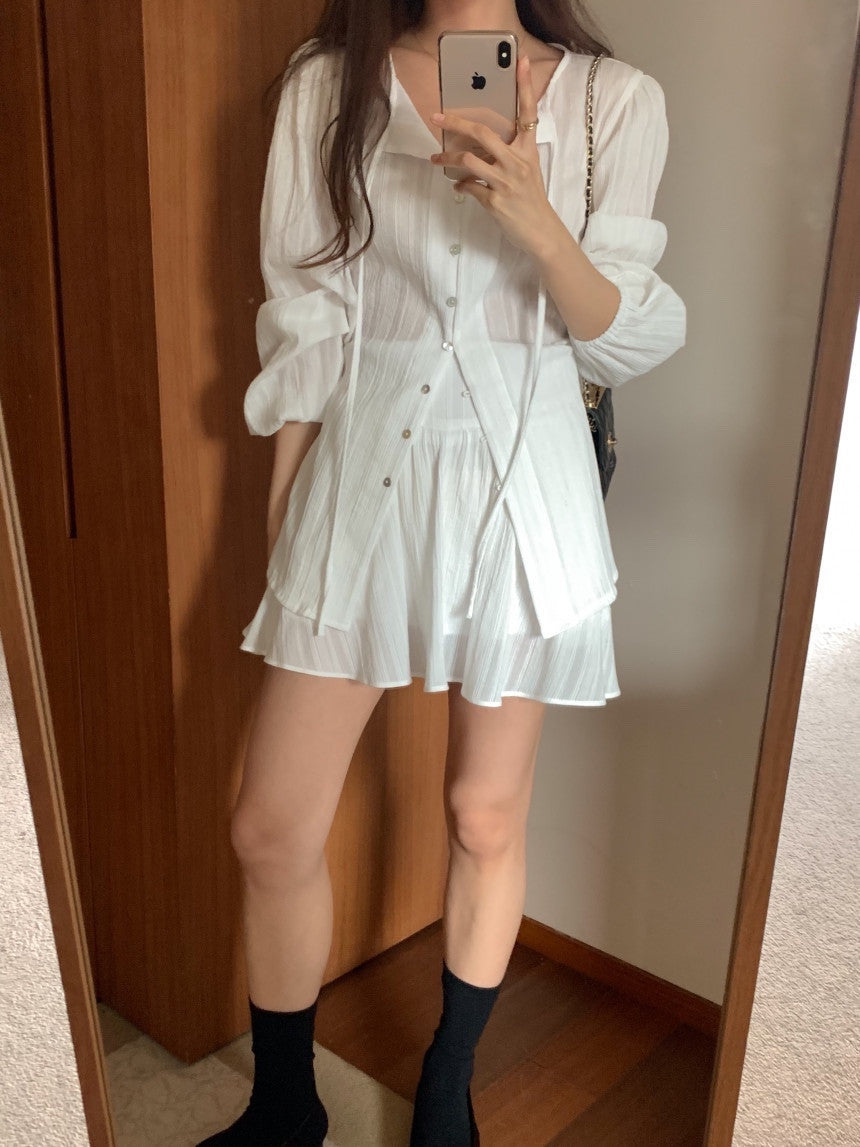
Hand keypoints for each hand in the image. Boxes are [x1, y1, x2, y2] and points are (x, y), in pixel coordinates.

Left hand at [428, 55, 563, 258]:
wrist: (541, 231)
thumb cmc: (531, 198)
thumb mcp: (528, 169)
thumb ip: (510, 153)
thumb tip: (481, 144)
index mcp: (528, 150)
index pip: (528, 112)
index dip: (525, 86)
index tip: (521, 61)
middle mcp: (518, 162)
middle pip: (484, 133)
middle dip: (456, 123)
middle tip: (437, 117)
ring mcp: (506, 182)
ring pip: (469, 161)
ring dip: (448, 159)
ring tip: (437, 160)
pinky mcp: (495, 202)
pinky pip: (469, 187)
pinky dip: (460, 185)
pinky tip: (459, 186)